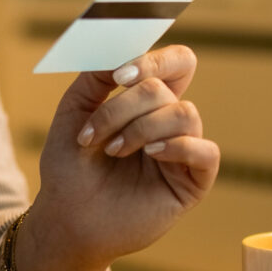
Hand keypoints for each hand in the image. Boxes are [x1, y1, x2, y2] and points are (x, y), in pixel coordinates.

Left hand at [21, 45, 218, 270]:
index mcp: (146, 103)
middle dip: (124, 106)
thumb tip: (122, 52)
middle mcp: (168, 123)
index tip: (119, 76)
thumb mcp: (73, 112)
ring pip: (184, 114)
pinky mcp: (191, 183)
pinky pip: (206, 152)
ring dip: (141, 128)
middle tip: (94, 133)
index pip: (176, 64)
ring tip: (112, 150)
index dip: (155, 60)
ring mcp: (182, 152)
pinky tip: (150, 155)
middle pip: (167, 88)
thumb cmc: (69, 168)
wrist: (65, 218)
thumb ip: (94, 77)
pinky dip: (178, 146)